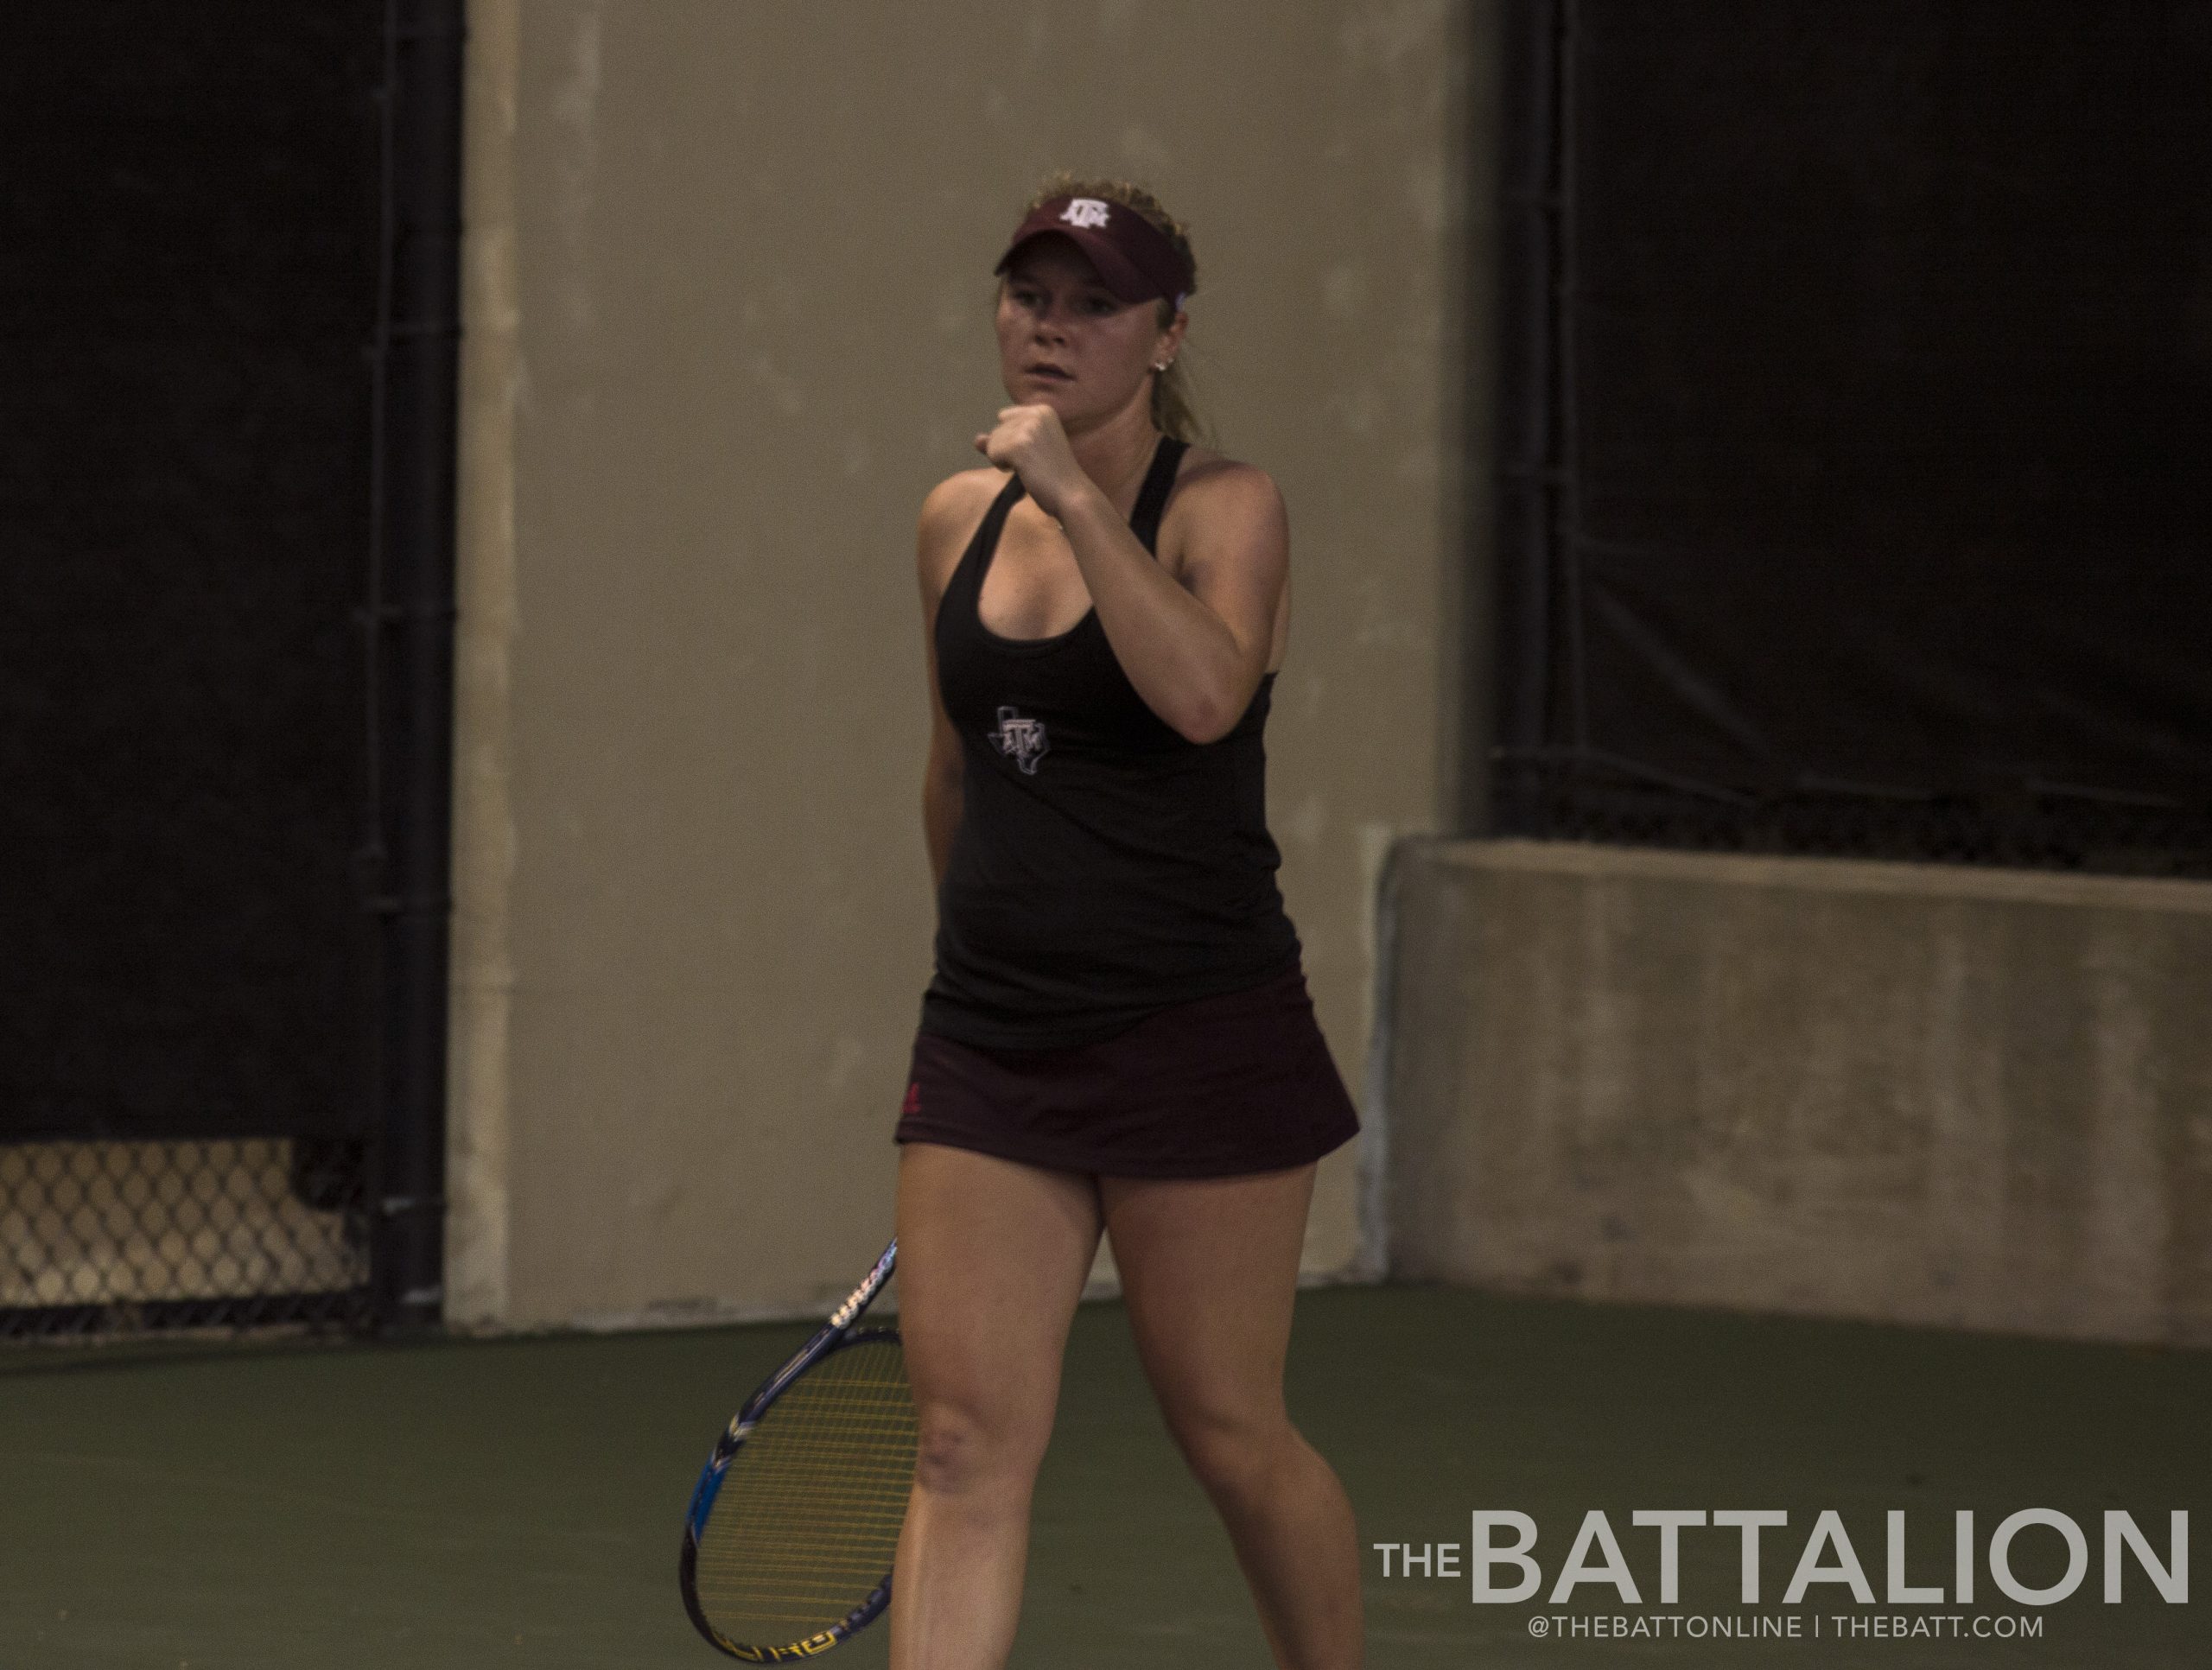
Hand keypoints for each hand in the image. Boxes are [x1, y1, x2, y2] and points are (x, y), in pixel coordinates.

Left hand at [973, 404, 1089, 521]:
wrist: (1071, 494)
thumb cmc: (1053, 475)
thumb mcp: (1029, 449)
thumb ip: (1002, 439)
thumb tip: (977, 440)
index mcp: (1043, 410)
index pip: (1005, 418)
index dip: (1012, 439)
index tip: (1036, 452)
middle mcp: (1036, 413)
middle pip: (997, 429)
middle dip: (1008, 449)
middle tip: (1035, 462)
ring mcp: (1027, 427)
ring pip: (992, 442)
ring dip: (1005, 459)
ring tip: (1032, 467)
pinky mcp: (1019, 444)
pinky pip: (992, 453)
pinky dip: (1003, 466)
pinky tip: (1024, 471)